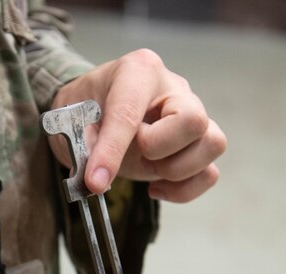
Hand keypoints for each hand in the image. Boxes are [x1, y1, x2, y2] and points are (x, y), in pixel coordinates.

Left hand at [49, 49, 225, 202]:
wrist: (94, 108)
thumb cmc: (87, 108)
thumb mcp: (73, 120)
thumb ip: (85, 147)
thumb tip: (98, 182)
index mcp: (138, 71)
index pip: (130, 112)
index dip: (112, 150)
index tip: (95, 181)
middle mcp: (173, 89)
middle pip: (194, 120)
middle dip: (161, 150)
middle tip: (138, 154)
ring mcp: (191, 114)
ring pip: (213, 144)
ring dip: (177, 170)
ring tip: (147, 168)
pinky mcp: (196, 143)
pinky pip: (209, 172)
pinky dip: (184, 189)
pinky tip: (156, 186)